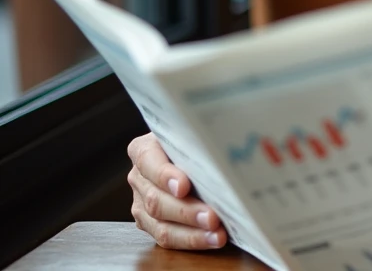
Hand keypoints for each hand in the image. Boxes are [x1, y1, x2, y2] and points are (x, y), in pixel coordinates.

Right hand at [127, 133, 226, 249]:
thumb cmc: (196, 138)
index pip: (149, 162)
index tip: (184, 186)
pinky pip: (167, 238)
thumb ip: (202, 140)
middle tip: (212, 217)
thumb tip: (229, 148)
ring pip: (160, 225)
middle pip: (156, 200)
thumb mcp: (195, 133)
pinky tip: (212, 239)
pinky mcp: (150, 223)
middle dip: (186, 211)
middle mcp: (139, 177)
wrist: (190, 150)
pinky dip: (192, 240)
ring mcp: (141, 203)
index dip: (165, 176)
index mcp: (144, 150)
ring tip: (217, 235)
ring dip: (191, 233)